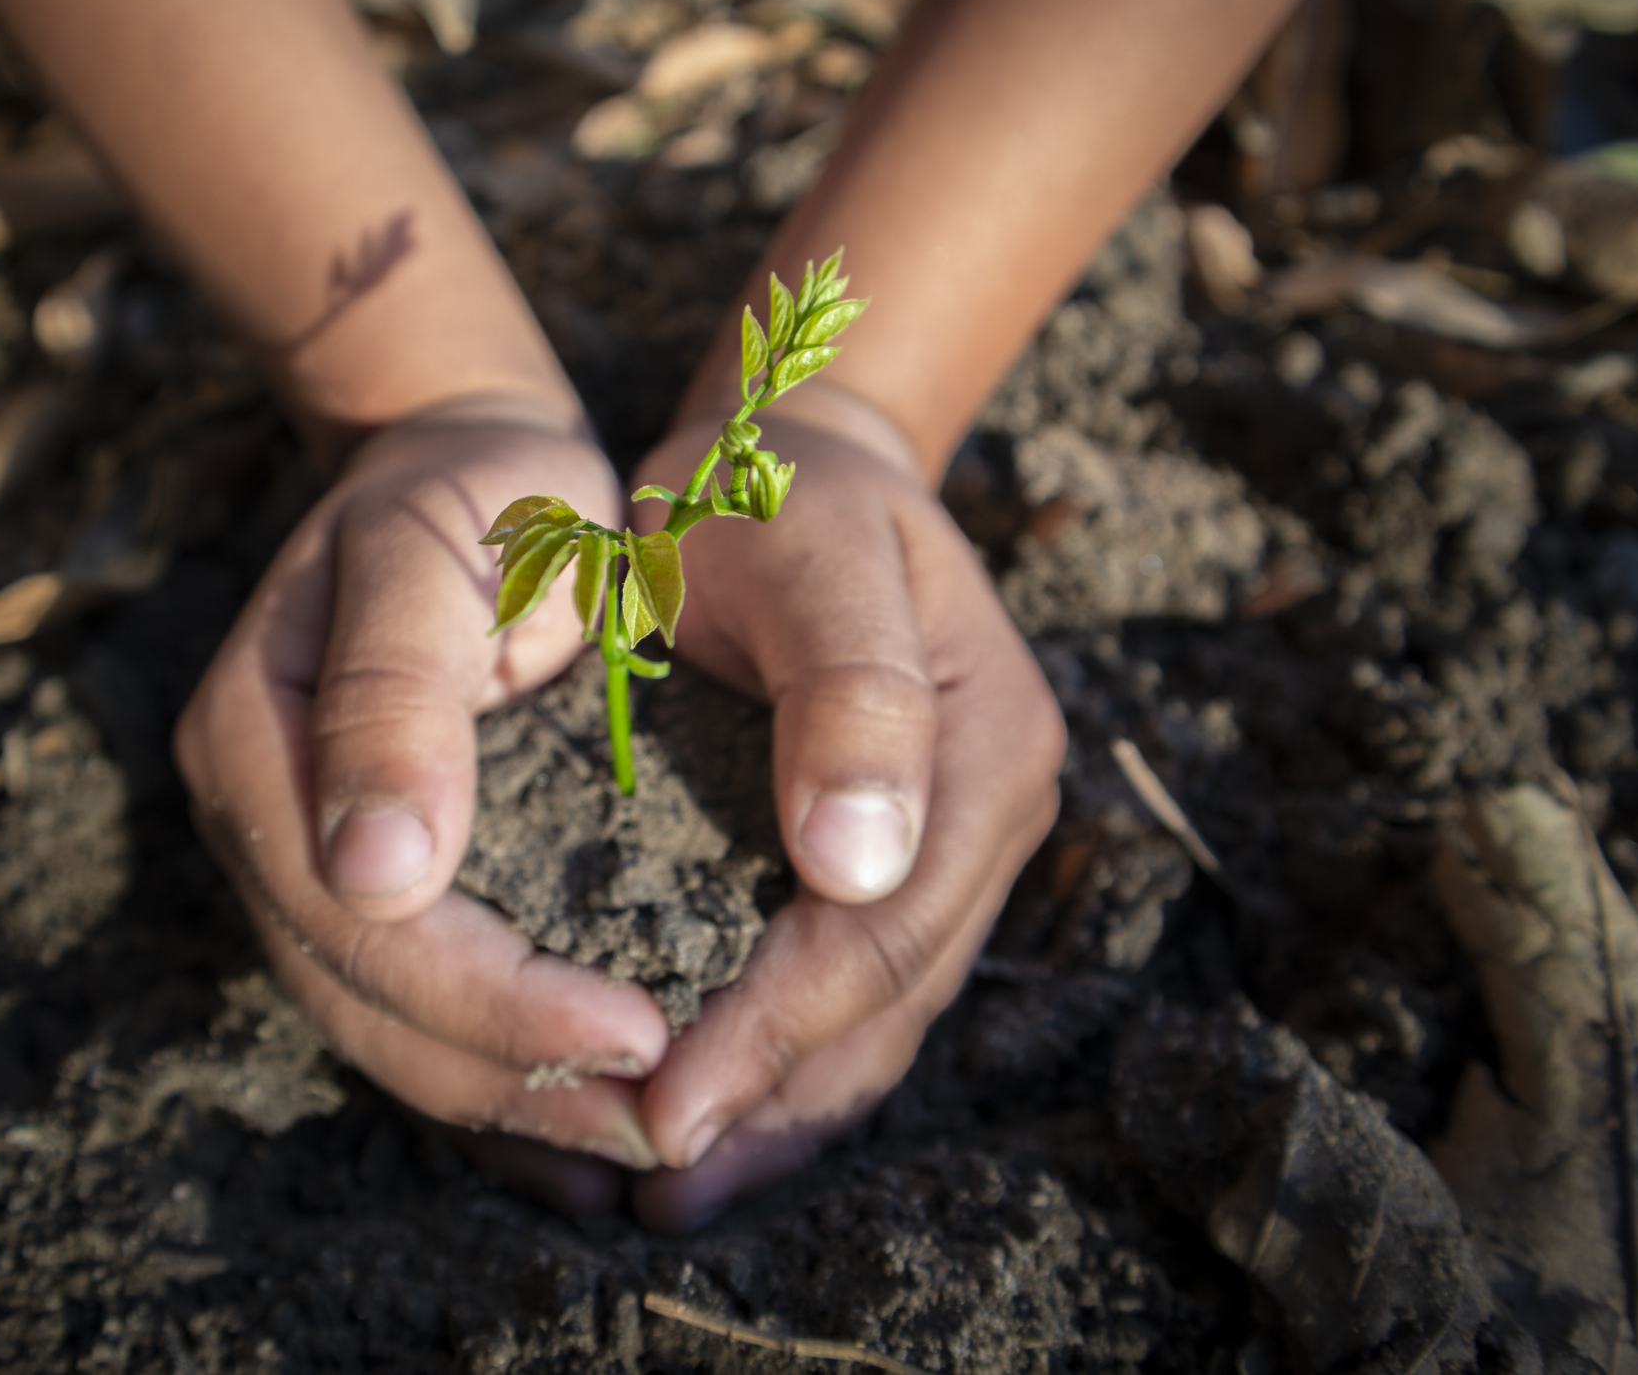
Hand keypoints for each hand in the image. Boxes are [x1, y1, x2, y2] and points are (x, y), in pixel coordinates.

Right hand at [174, 396, 670, 1203]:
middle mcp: (263, 819)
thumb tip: (375, 877)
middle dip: (512, 1078)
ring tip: (637, 1140)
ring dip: (509, 1098)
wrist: (470, 461)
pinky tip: (580, 1134)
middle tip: (660, 1124)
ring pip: (385, 1025)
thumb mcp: (437, 551)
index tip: (641, 1034)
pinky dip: (496, 1074)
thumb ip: (396, 696)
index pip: (367, 924)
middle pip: (366, 1000)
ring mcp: (301, 854)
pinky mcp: (363, 875)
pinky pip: (413, 1006)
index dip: (497, 1001)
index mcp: (257, 743)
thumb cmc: (478, 490)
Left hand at [625, 384, 1065, 1229]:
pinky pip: (850, 993)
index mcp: (988, 745)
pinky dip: (780, 1062)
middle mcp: (986, 815)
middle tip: (649, 1169)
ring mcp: (950, 846)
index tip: (663, 1099)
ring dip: (777, 1106)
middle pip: (887, 999)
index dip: (777, 1027)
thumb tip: (857, 865)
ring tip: (666, 1178)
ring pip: (876, 1020)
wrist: (790, 458)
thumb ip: (847, 691)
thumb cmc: (773, 488)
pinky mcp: (897, 863)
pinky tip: (706, 1114)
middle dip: (769, 1092)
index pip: (884, 930)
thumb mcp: (805, 546)